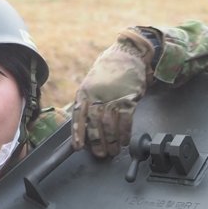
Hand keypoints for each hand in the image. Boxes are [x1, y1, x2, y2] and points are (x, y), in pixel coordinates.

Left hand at [71, 29, 155, 158]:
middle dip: (97, 141)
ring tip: (113, 150)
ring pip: (110, 124)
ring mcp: (113, 96)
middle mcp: (97, 95)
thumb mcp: (91, 84)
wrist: (127, 54)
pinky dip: (125, 133)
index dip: (78, 132)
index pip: (79, 115)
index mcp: (85, 92)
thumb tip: (84, 126)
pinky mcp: (129, 98)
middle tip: (100, 153)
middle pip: (95, 123)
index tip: (78, 147)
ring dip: (112, 140)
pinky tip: (125, 140)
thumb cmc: (108, 73)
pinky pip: (126, 120)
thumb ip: (87, 103)